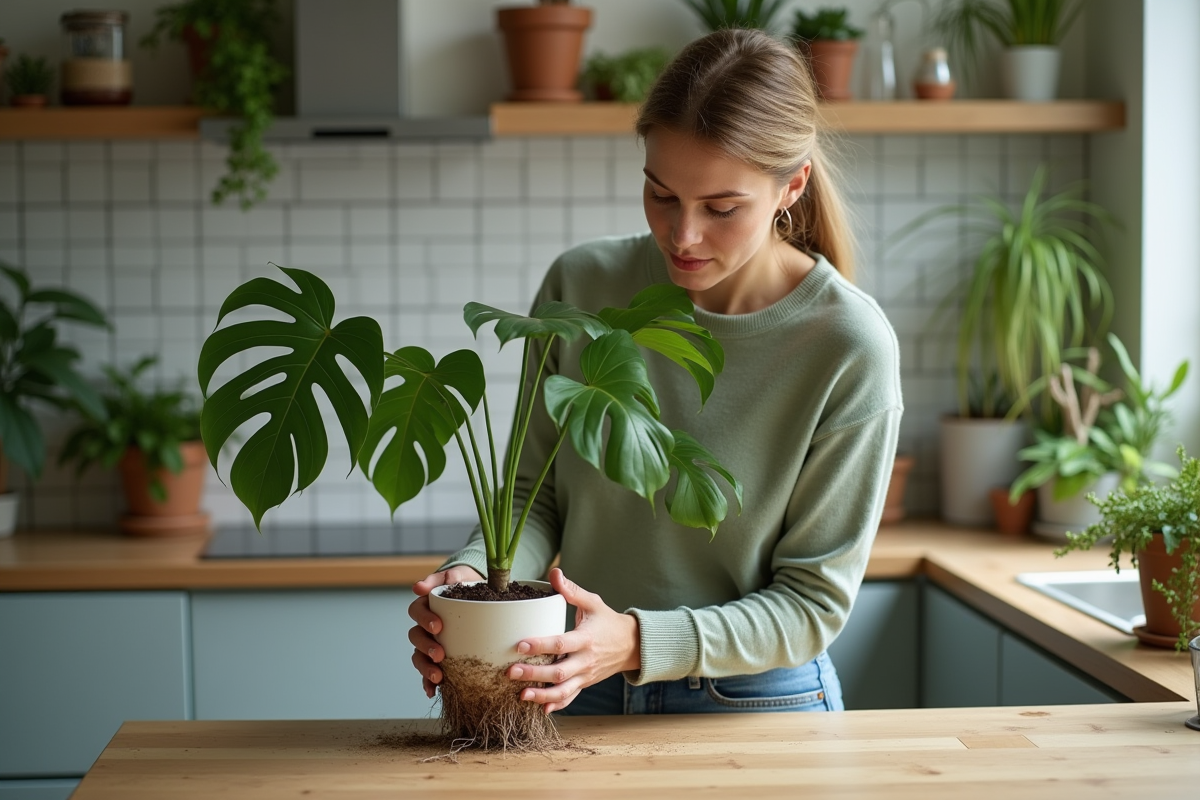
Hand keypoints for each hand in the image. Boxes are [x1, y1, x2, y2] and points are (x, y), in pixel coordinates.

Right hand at [408, 565, 484, 698]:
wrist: (482, 597)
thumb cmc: (467, 585)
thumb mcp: (460, 576)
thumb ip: (446, 577)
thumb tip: (419, 587)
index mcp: (427, 605)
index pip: (416, 611)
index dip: (424, 620)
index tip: (438, 627)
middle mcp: (425, 626)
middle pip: (415, 636)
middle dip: (425, 646)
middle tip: (440, 653)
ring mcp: (430, 643)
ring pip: (418, 656)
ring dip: (425, 667)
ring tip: (438, 676)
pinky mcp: (438, 658)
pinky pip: (428, 672)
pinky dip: (427, 682)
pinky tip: (432, 691)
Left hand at [507, 567, 639, 713]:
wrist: (632, 645)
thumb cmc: (608, 621)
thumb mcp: (593, 603)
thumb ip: (571, 590)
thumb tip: (554, 573)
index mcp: (586, 639)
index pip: (561, 644)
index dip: (540, 645)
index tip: (520, 645)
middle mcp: (586, 660)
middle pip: (559, 672)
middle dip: (534, 674)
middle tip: (510, 672)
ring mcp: (586, 676)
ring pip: (564, 690)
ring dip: (542, 695)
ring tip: (521, 695)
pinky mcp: (585, 684)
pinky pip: (571, 698)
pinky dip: (557, 705)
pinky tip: (541, 709)